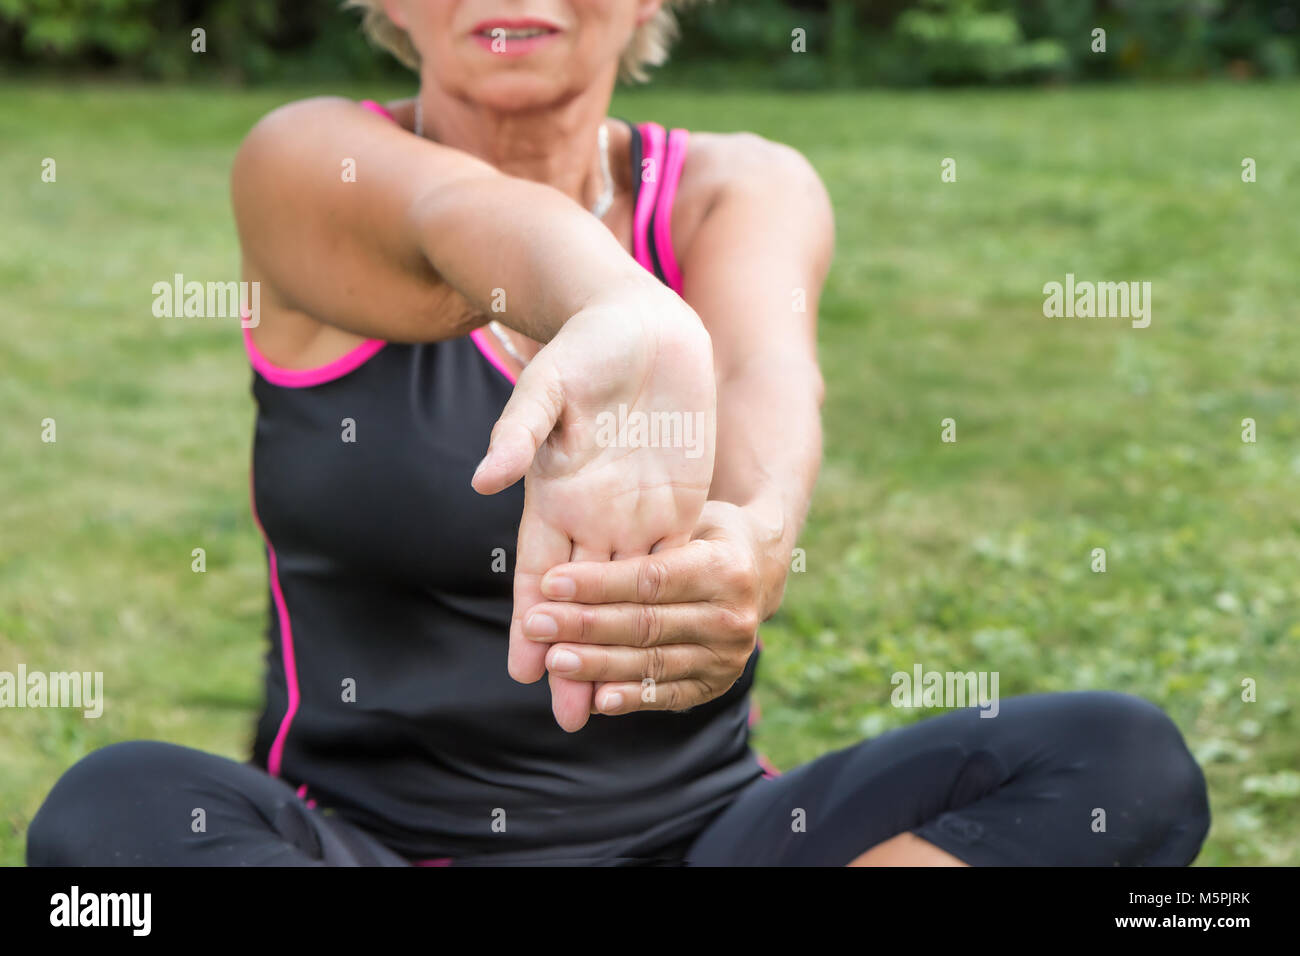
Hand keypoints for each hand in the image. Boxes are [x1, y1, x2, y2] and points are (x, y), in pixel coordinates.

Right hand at [471, 280, 716, 730]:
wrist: (644, 325)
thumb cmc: (587, 348)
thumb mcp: (550, 385)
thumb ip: (520, 431)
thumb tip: (484, 479)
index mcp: (556, 495)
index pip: (540, 573)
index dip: (532, 622)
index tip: (524, 671)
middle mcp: (594, 516)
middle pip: (583, 601)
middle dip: (575, 656)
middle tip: (569, 717)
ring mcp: (638, 515)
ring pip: (628, 596)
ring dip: (620, 646)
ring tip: (613, 701)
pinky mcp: (680, 504)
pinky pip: (674, 566)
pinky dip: (667, 609)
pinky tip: (664, 647)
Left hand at [521, 500, 784, 716]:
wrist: (760, 569)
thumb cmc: (705, 534)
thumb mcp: (689, 519)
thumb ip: (647, 537)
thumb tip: (578, 554)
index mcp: (726, 568)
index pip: (651, 579)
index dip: (598, 584)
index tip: (550, 583)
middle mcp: (732, 617)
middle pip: (646, 624)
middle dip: (585, 626)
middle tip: (536, 625)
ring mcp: (727, 657)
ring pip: (651, 663)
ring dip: (598, 666)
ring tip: (553, 660)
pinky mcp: (716, 685)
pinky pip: (667, 695)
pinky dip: (631, 699)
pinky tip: (595, 699)